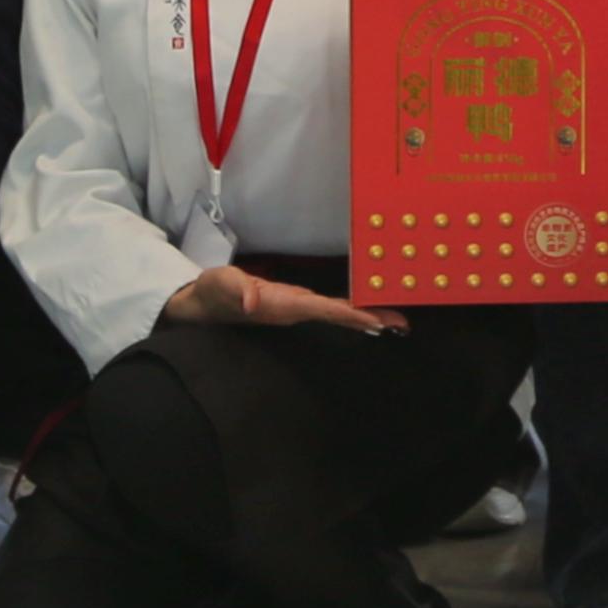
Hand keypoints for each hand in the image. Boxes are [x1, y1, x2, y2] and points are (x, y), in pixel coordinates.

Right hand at [163, 258, 398, 335]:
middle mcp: (296, 310)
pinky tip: (366, 311)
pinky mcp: (295, 303)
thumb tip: (251, 299)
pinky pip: (329, 307)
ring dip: (365, 316)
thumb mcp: (221, 284)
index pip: (324, 310)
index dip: (351, 315)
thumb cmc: (214, 292)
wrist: (204, 303)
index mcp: (284, 306)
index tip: (377, 322)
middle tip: (403, 324)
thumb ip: (236, 289)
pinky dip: (350, 308)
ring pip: (337, 313)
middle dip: (369, 319)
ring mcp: (297, 308)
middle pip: (339, 316)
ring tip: (395, 320)